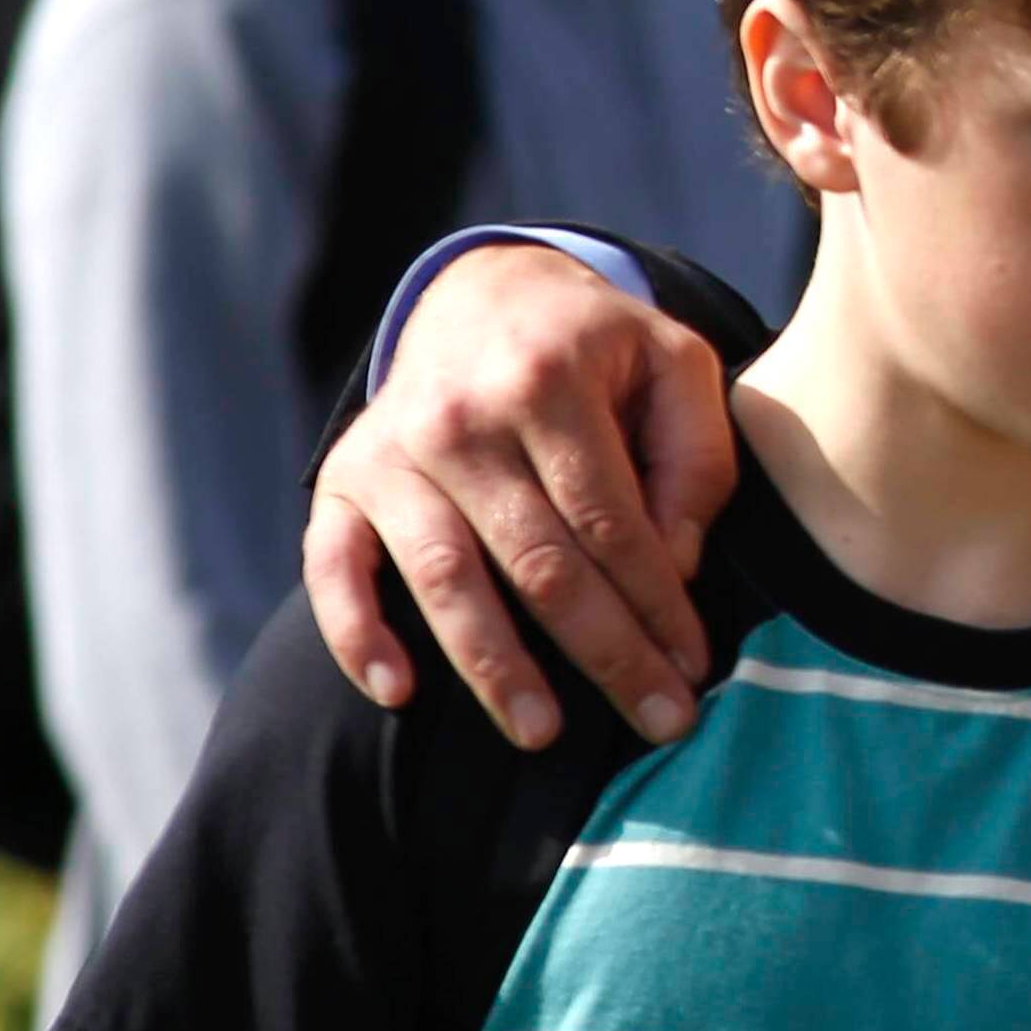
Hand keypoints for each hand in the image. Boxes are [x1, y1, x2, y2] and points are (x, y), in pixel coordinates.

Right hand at [298, 241, 732, 749]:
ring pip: (444, 577)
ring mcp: (391, 453)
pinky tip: (397, 692)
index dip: (658, 603)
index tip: (697, 666)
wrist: (482, 296)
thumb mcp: (674, 366)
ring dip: (494, 666)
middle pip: (539, 563)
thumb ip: (695, 458)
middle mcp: (460, 418)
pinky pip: (334, 569)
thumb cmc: (597, 350)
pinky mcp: (342, 482)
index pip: (610, 521)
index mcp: (547, 380)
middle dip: (606, 653)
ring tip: (543, 733)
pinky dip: (357, 633)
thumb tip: (676, 565)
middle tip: (660, 721)